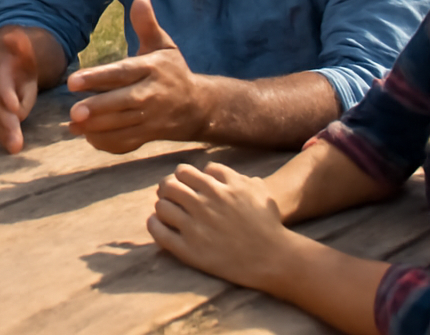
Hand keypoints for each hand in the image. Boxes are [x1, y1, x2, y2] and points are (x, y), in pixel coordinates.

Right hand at [0, 26, 39, 153]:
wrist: (3, 58)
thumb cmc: (18, 54)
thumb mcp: (23, 45)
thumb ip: (19, 44)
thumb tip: (14, 38)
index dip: (5, 94)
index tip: (14, 107)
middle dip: (4, 122)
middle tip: (17, 141)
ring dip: (1, 133)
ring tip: (15, 148)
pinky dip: (0, 135)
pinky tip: (9, 146)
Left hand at [66, 0, 204, 153]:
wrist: (198, 107)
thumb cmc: (173, 72)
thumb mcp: (163, 46)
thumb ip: (147, 25)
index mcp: (152, 69)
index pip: (123, 73)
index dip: (98, 77)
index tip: (73, 81)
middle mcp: (152, 95)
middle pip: (123, 103)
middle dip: (98, 108)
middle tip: (73, 111)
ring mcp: (151, 119)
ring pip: (122, 126)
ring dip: (97, 128)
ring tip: (72, 125)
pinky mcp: (148, 136)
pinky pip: (126, 143)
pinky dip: (107, 143)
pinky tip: (87, 137)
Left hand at [148, 162, 291, 290]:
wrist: (274, 258)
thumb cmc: (268, 222)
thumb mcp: (256, 188)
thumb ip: (231, 175)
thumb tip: (208, 171)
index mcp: (218, 187)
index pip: (184, 171)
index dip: (182, 176)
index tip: (184, 184)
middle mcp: (204, 204)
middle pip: (169, 185)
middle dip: (167, 188)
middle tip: (169, 195)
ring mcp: (196, 228)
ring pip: (162, 206)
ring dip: (162, 206)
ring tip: (167, 212)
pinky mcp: (190, 251)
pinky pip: (160, 233)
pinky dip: (155, 225)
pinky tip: (158, 224)